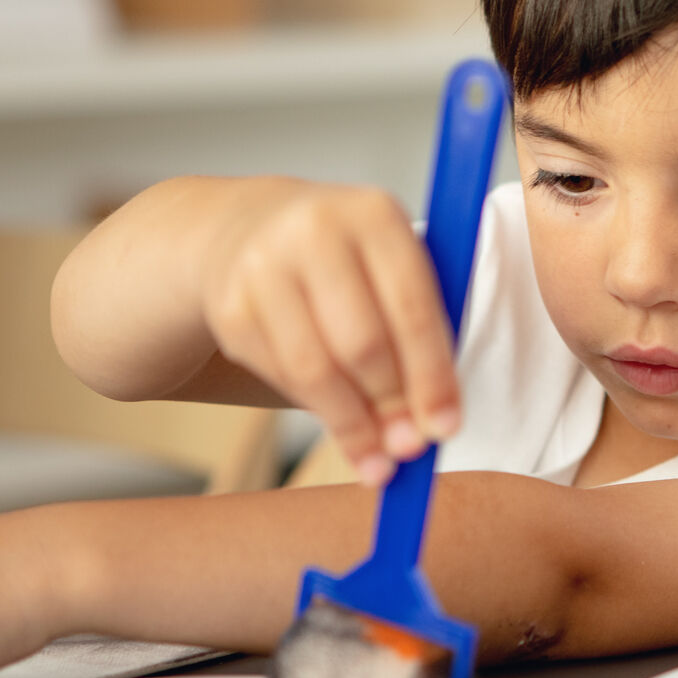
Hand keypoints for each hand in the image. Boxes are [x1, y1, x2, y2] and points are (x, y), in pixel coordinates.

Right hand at [198, 183, 459, 484]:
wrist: (249, 228)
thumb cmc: (348, 260)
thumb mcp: (391, 265)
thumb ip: (418, 328)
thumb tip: (430, 420)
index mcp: (375, 214)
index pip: (412, 307)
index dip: (432, 375)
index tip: (446, 427)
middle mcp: (315, 231)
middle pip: (363, 342)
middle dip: (392, 405)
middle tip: (409, 447)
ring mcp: (264, 268)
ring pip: (316, 370)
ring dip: (352, 426)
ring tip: (377, 462)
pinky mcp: (231, 307)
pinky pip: (282, 375)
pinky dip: (316, 409)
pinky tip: (340, 426)